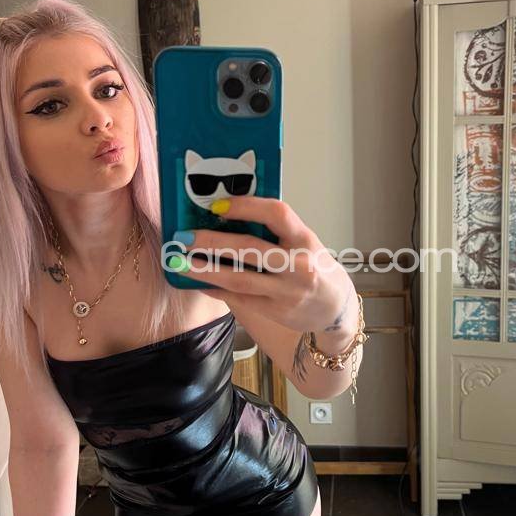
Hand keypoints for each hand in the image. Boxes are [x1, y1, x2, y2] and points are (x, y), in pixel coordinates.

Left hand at [172, 197, 357, 336]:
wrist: (335, 306)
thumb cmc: (313, 266)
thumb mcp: (303, 242)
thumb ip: (275, 230)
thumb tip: (226, 215)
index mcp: (305, 239)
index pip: (277, 214)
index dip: (246, 206)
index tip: (217, 205)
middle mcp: (298, 265)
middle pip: (249, 249)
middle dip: (212, 242)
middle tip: (184, 236)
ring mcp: (286, 291)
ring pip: (239, 279)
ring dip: (204, 270)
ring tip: (180, 262)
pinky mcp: (276, 311)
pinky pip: (239, 299)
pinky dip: (216, 289)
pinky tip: (198, 282)